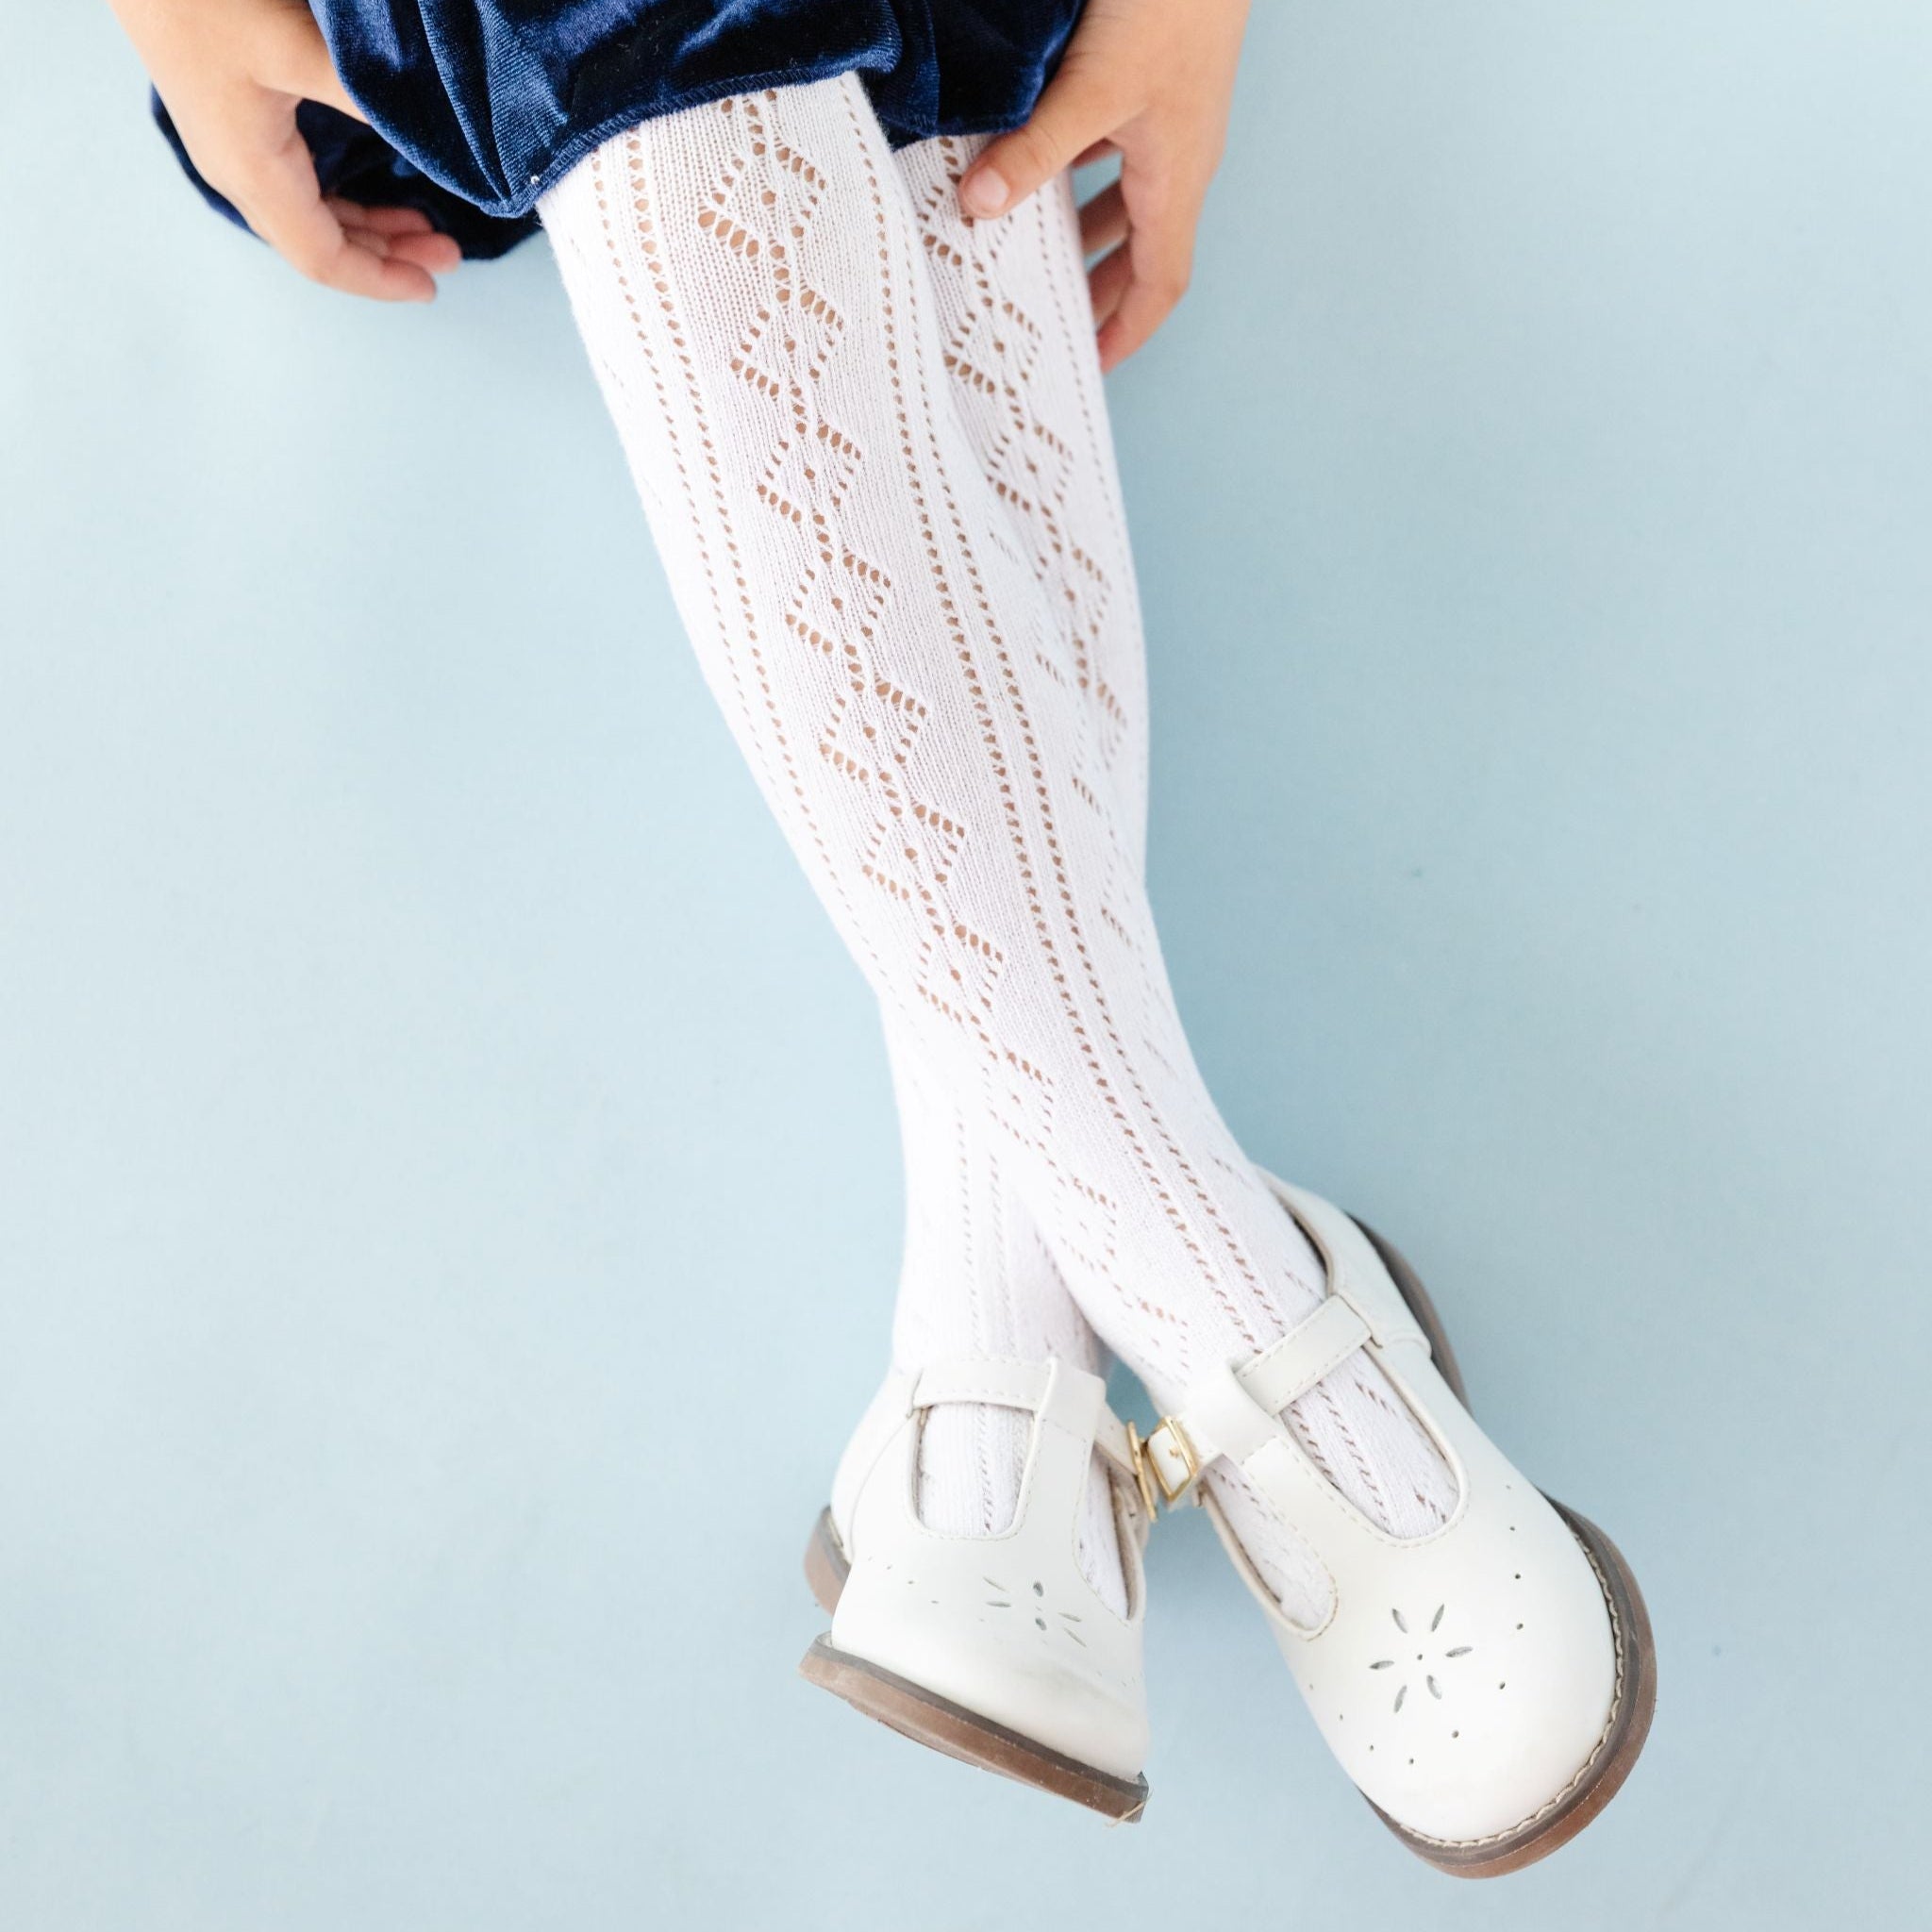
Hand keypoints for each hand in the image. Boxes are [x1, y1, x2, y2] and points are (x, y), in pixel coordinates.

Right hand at [109, 0, 459, 300]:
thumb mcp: (298, 47)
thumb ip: (367, 99)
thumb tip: (436, 143)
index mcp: (254, 171)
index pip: (324, 259)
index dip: (382, 281)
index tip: (434, 283)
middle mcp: (239, 171)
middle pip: (321, 244)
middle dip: (387, 255)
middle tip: (450, 250)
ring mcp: (232, 147)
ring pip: (311, 215)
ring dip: (369, 228)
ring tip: (425, 226)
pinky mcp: (233, 120)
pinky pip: (296, 185)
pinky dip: (343, 200)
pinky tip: (374, 189)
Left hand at [960, 0, 1251, 370]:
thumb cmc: (1169, 4)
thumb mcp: (1094, 86)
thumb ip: (1035, 148)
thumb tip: (977, 206)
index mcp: (1175, 180)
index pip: (1158, 285)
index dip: (1125, 332)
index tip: (1090, 367)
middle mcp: (1179, 161)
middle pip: (1143, 253)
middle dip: (1101, 293)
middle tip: (1054, 325)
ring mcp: (1169, 122)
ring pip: (1129, 203)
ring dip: (1088, 236)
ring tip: (1036, 257)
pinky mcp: (1153, 83)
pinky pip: (1118, 155)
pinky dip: (1081, 178)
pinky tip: (1042, 168)